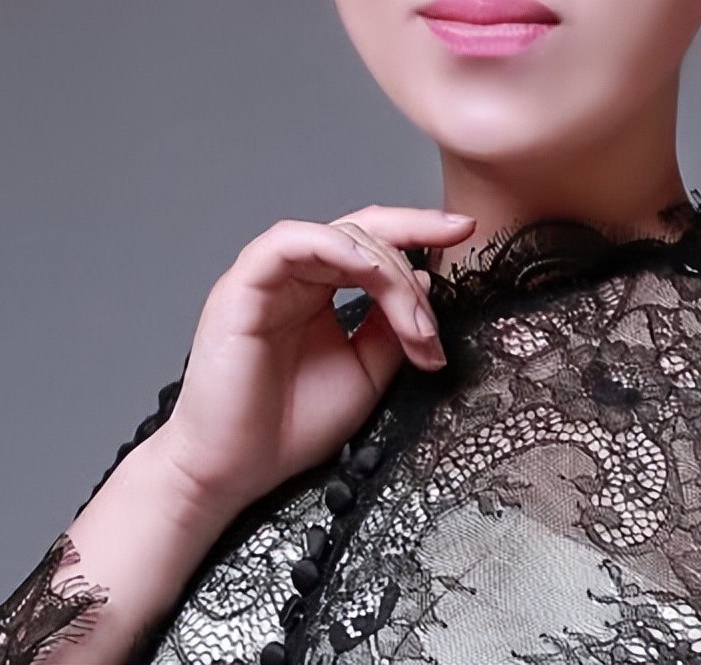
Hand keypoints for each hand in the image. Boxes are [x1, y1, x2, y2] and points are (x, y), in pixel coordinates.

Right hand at [147, 206, 475, 518]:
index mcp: (320, 288)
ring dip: (385, 268)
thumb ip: (394, 326)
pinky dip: (332, 246)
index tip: (466, 229)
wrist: (234, 472)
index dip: (419, 229)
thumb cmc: (291, 426)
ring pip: (338, 236)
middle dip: (415, 249)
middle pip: (364, 231)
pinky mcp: (242, 286)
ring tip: (412, 317)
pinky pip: (287, 242)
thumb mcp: (367, 371)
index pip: (374, 242)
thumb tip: (423, 278)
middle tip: (443, 289)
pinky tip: (366, 268)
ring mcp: (268, 277)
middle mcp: (295, 275)